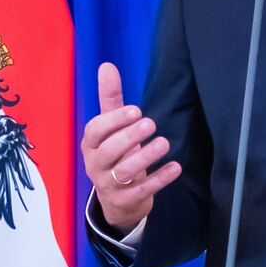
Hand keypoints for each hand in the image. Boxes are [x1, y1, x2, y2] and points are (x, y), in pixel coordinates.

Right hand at [80, 62, 181, 232]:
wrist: (117, 199)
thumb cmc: (115, 155)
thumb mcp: (111, 128)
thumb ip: (110, 99)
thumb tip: (107, 66)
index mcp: (90, 145)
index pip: (95, 131)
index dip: (113, 121)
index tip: (135, 110)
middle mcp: (95, 165)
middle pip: (107, 152)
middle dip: (129, 137)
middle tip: (150, 124)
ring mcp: (108, 185)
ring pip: (123, 172)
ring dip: (145, 157)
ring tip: (164, 143)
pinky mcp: (125, 200)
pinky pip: (142, 190)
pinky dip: (159, 179)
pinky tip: (175, 167)